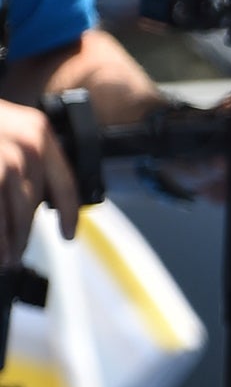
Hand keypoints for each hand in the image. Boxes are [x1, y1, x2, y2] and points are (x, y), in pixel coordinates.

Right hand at [0, 98, 78, 267]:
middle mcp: (26, 145)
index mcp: (37, 132)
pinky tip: (0, 250)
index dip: (68, 213)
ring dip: (10, 241)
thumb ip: (23, 155)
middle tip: (17, 254)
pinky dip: (0, 237)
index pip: (64, 181)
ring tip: (6, 258)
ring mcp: (4, 160)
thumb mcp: (4, 128)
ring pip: (16, 214)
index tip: (69, 234)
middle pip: (33, 204)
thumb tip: (35, 202)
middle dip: (25, 232)